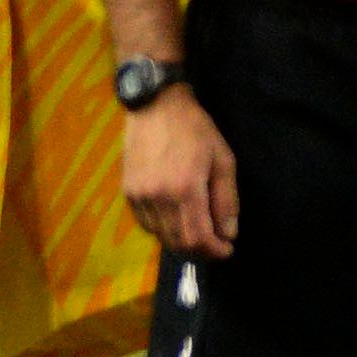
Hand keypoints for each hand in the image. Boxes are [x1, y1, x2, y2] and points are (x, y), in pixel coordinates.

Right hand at [124, 84, 237, 258]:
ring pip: (160, 235)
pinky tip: (175, 217)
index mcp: (185, 188)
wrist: (155, 106)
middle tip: (215, 244)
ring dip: (180, 240)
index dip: (214, 250)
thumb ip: (227, 200)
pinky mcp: (127, 191)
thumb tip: (228, 233)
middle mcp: (158, 197)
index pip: (198, 237)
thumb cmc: (195, 129)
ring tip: (196, 231)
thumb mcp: (223, 160)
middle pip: (177, 242)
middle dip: (199, 250)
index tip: (227, 249)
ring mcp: (138, 195)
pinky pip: (145, 222)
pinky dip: (163, 228)